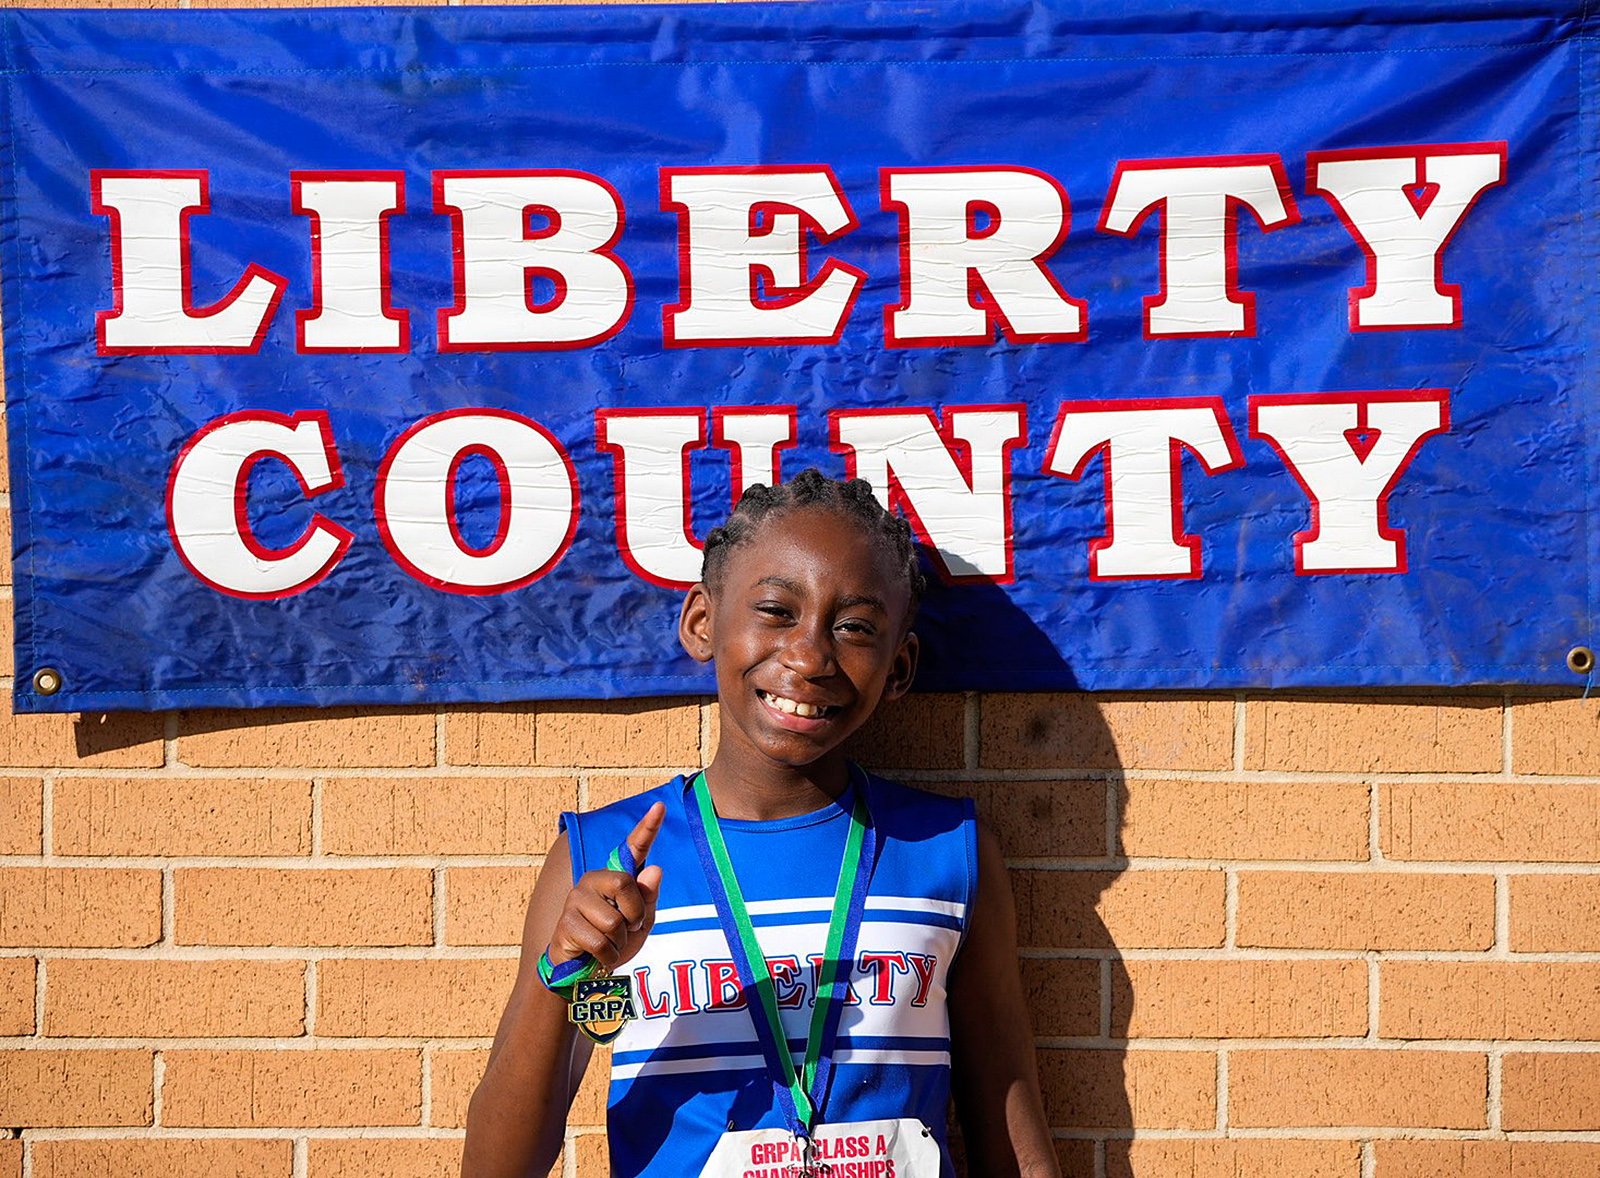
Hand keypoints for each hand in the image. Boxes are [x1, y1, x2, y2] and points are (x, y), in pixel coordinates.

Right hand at [547, 802, 664, 972]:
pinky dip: (608, 955)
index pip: (634, 849)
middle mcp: (594, 880)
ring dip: (620, 940)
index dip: (648, 828)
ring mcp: (577, 899)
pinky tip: (598, 954)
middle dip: (633, 914)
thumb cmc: (616, 939)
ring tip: (609, 942)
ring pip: (613, 920)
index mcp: (617, 876)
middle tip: (627, 928)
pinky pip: (601, 941)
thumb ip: (648, 898)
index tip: (660, 806)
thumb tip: (655, 869)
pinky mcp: (566, 923)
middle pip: (624, 884)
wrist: (585, 969)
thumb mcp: (641, 922)